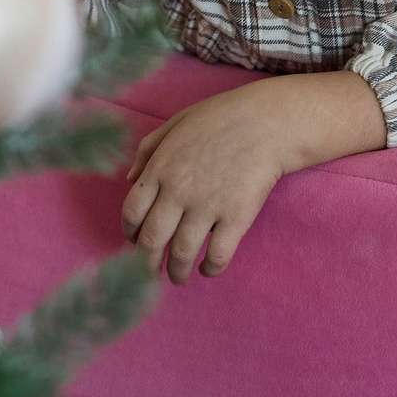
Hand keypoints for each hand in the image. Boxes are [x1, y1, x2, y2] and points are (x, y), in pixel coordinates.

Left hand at [121, 71, 382, 283]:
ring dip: (176, 272)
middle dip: (146, 263)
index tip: (137, 241)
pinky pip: (217, 255)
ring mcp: (207, 206)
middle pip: (151, 240)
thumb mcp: (175, 123)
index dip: (130, 233)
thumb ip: (148, 149)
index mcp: (160, 168)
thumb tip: (129, 180)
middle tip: (150, 272)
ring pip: (181, 254)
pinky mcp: (237, 217)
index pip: (132, 212)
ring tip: (179, 278)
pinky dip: (210, 269)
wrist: (268, 121)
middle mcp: (178, 191)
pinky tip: (208, 268)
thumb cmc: (221, 118)